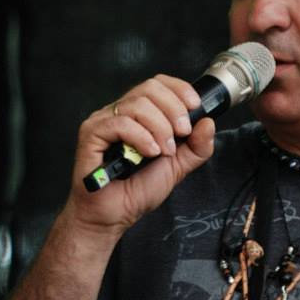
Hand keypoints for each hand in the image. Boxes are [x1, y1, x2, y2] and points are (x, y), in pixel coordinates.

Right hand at [63, 74, 214, 235]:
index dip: (180, 90)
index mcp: (139, 114)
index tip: (194, 108)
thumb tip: (208, 122)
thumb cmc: (137, 190)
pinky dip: (141, 137)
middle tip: (181, 135)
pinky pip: (119, 123)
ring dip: (159, 127)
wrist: (113, 216)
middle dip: (174, 110)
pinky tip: (149, 153)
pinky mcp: (91, 133)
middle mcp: (120, 112)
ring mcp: (103, 121)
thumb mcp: (177, 166)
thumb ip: (196, 147)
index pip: (158, 83)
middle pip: (150, 88)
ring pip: (137, 104)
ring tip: (163, 151)